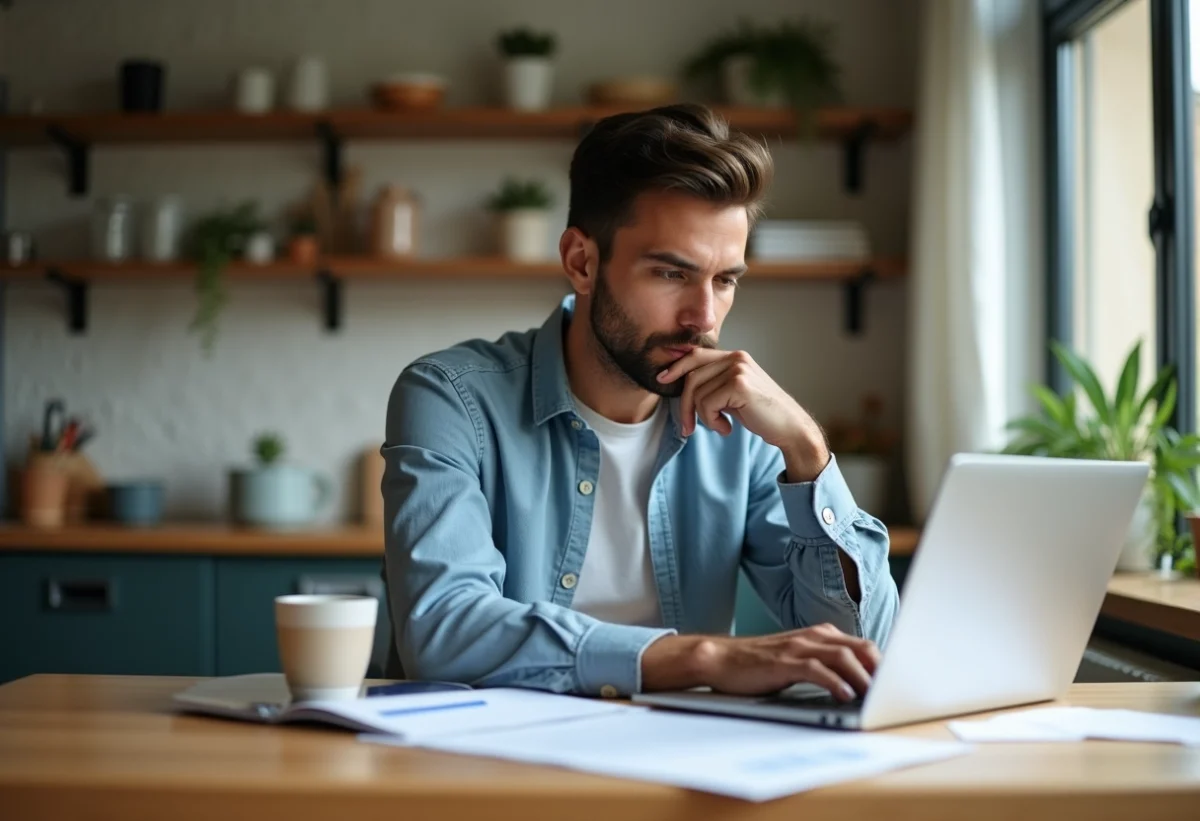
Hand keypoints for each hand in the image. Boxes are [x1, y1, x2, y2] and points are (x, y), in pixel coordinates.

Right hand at [641, 624, 879, 700]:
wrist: (721, 659)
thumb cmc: (759, 664)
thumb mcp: (796, 659)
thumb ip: (823, 664)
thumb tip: (856, 684)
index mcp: (819, 635)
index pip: (862, 645)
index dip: (883, 663)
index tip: (898, 682)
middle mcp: (812, 637)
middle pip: (859, 647)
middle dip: (881, 669)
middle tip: (894, 691)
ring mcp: (798, 648)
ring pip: (842, 657)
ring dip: (863, 677)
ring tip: (875, 696)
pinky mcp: (784, 662)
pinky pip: (816, 669)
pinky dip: (835, 682)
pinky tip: (845, 695)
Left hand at [656, 348, 828, 479]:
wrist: (790, 428)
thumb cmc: (761, 414)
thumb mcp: (733, 395)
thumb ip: (714, 385)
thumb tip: (682, 384)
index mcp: (735, 357)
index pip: (696, 356)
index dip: (676, 367)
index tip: (661, 379)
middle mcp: (736, 358)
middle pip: (691, 378)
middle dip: (684, 406)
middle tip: (687, 429)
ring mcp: (738, 369)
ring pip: (697, 393)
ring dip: (703, 418)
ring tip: (720, 426)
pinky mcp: (739, 384)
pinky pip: (706, 404)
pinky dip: (712, 422)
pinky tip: (728, 428)